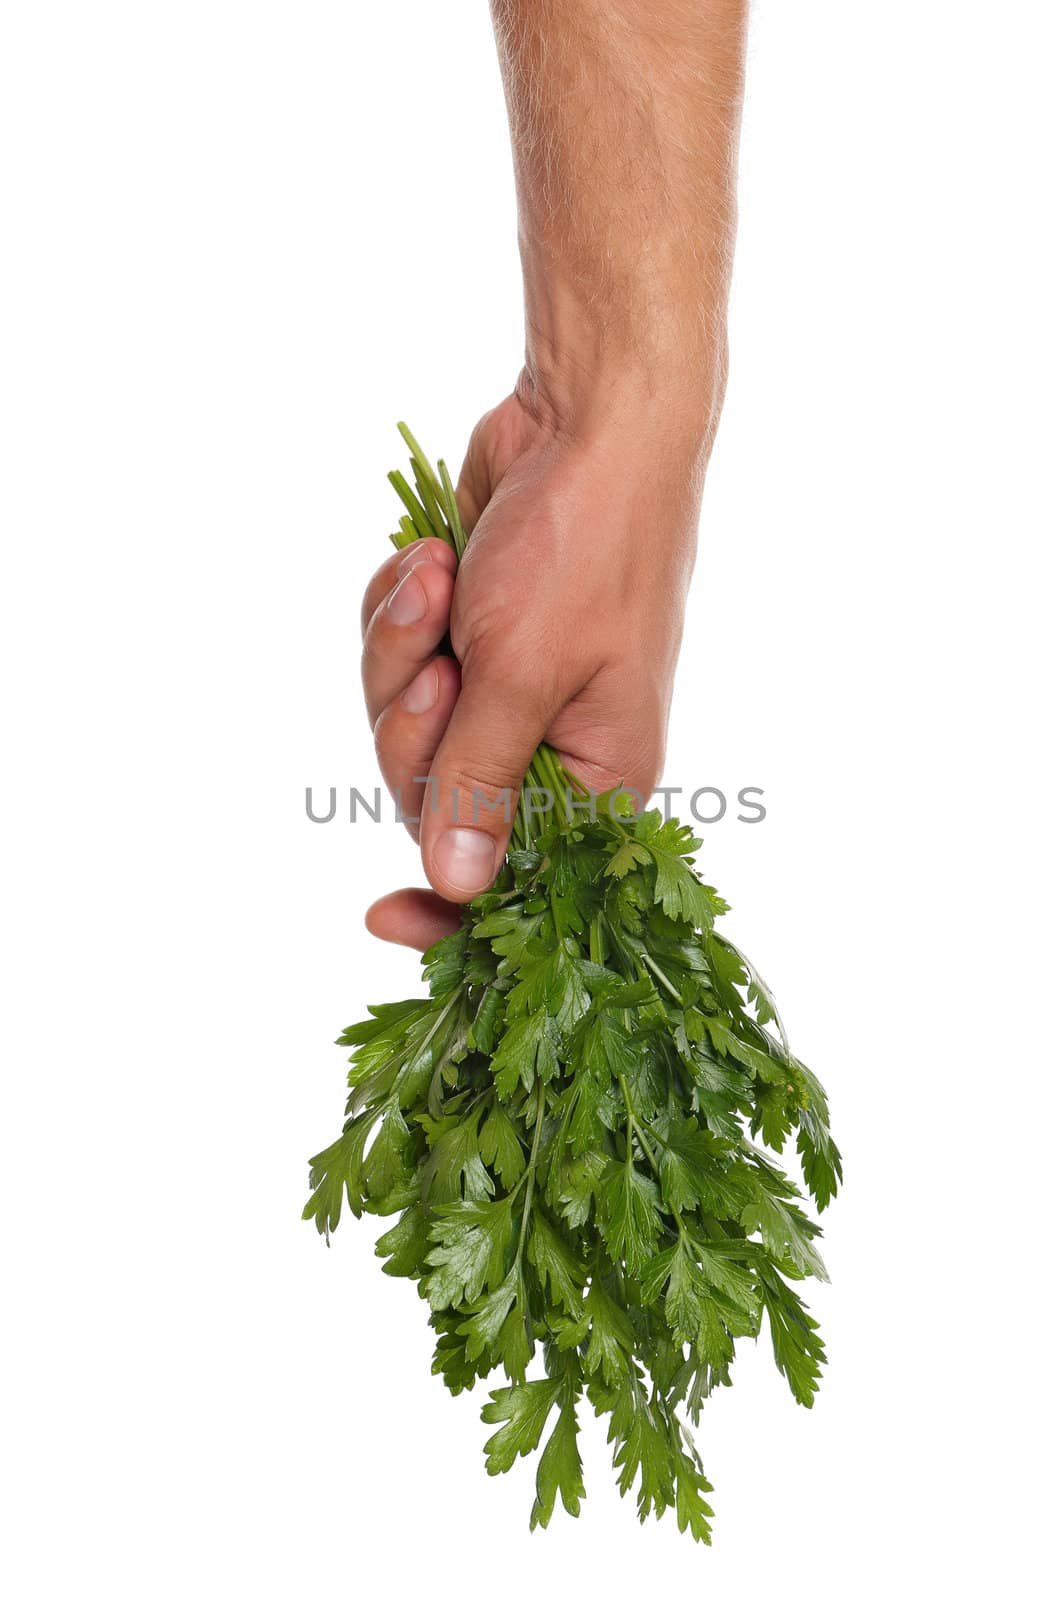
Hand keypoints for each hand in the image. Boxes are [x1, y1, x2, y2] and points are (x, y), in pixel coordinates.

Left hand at [360, 384, 710, 948]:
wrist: (586, 422)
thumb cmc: (585, 547)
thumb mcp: (523, 675)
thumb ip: (480, 783)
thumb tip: (459, 888)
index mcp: (598, 776)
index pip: (520, 879)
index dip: (451, 914)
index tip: (380, 919)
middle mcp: (551, 744)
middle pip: (433, 796)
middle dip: (414, 725)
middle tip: (442, 665)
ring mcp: (503, 689)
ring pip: (403, 725)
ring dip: (401, 651)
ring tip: (437, 582)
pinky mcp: (464, 639)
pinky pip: (394, 662)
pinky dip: (399, 613)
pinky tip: (431, 559)